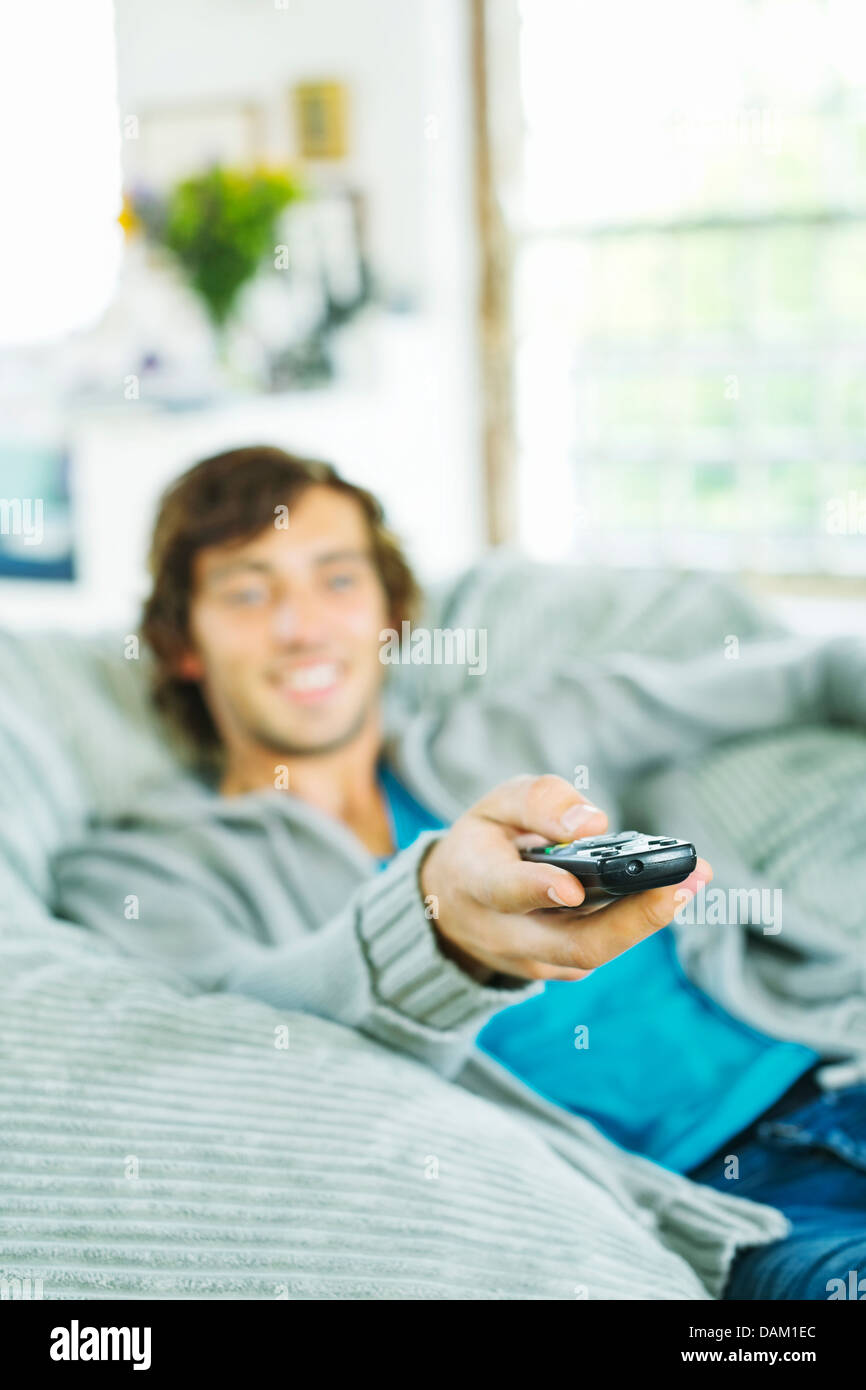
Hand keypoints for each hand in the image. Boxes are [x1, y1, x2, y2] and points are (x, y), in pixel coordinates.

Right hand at [420, 774, 711, 982]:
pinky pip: (603, 948)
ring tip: (694, 878)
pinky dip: (640, 921)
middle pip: (572, 943)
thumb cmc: (484, 845)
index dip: (538, 890)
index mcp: (475, 882)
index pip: (505, 891)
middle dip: (631, 918)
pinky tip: (675, 887)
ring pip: (595, 952)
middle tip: (680, 884)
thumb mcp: (496, 806)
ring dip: (649, 920)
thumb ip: (538, 802)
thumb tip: (593, 823)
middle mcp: (504, 934)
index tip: (573, 886)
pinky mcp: (560, 968)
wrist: (454, 907)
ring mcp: (534, 960)